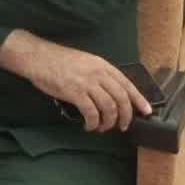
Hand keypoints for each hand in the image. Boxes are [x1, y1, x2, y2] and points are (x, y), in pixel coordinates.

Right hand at [0, 30, 150, 132]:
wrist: (38, 57)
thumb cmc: (59, 60)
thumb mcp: (85, 62)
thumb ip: (99, 74)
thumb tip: (112, 93)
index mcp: (102, 65)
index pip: (127, 84)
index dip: (139, 100)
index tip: (147, 111)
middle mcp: (98, 73)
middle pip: (121, 99)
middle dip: (125, 116)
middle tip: (122, 126)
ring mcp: (87, 83)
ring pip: (109, 108)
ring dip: (108, 123)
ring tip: (101, 127)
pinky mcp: (75, 92)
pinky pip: (91, 113)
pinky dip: (93, 123)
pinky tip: (88, 126)